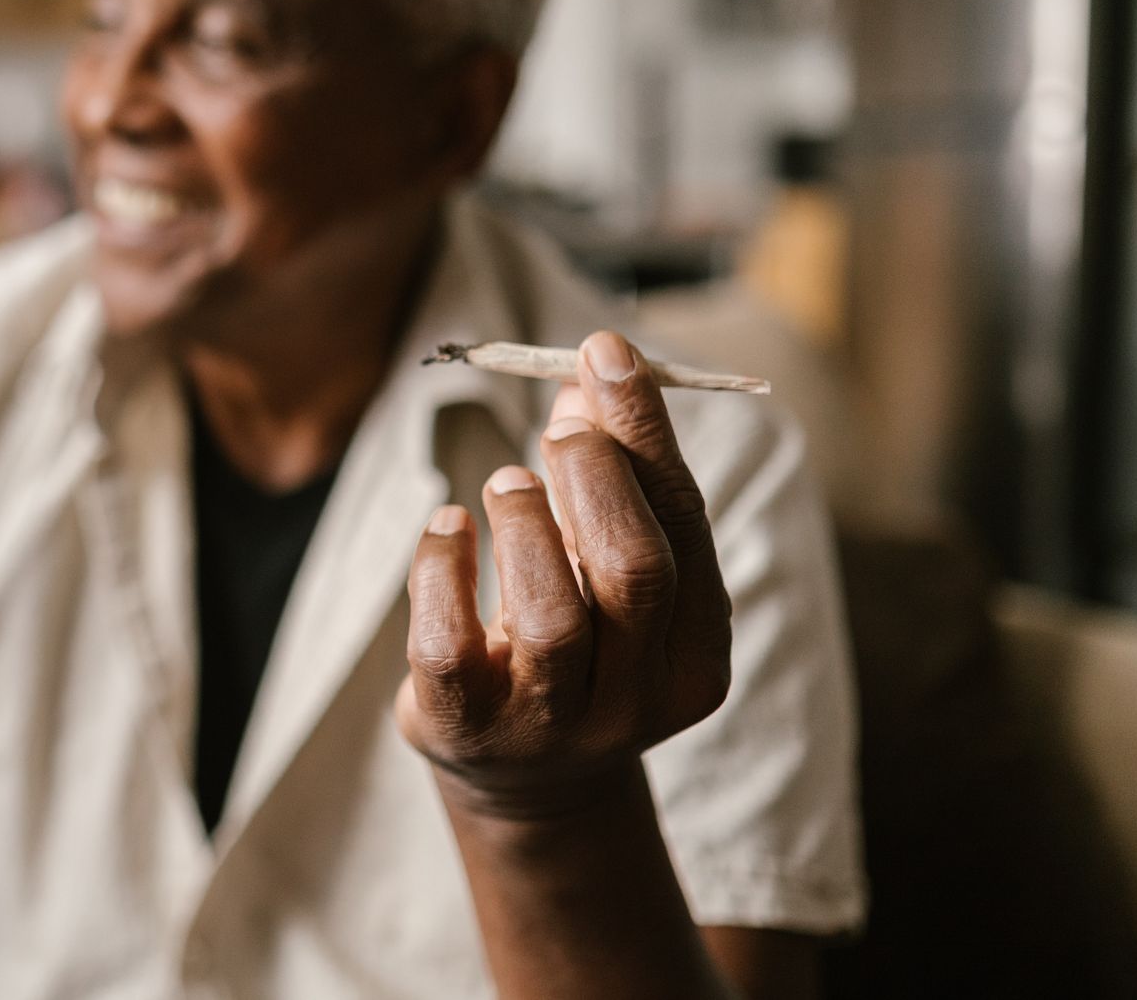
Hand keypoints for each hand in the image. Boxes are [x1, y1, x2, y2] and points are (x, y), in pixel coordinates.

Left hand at [395, 330, 732, 819]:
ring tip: (504, 482)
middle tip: (557, 424)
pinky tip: (444, 526)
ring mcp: (551, 726)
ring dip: (525, 520)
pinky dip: (441, 567)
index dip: (644, 431)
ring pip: (552, 616)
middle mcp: (635, 699)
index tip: (604, 352)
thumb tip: (586, 376)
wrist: (522, 783)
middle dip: (593, 473)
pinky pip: (450, 646)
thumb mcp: (606, 574)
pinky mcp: (467, 731)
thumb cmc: (576, 648)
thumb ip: (611, 486)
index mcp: (695, 652)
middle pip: (634, 571)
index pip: (682, 523)